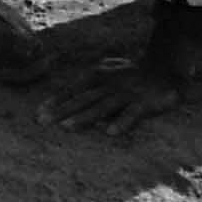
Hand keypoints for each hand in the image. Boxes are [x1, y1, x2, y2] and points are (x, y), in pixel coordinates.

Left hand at [39, 57, 182, 134]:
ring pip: (100, 107)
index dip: (55, 100)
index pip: (72, 89)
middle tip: (42, 122)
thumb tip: (70, 91)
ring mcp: (124, 94)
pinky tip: (109, 133)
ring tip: (67, 128)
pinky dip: (120, 123)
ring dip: (83, 117)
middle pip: (80, 100)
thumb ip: (90, 81)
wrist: (163, 68)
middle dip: (60, 111)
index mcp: (96, 77)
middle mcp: (107, 85)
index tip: (38, 111)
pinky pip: (130, 115)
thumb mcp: (106, 72)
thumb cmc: (131, 73)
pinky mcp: (143, 104)